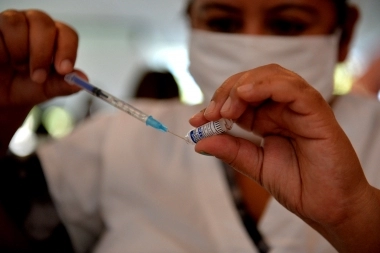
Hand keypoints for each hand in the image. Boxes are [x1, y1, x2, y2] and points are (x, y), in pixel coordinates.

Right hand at [0, 9, 84, 155]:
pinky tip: (3, 61)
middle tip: (38, 77)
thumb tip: (83, 81)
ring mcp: (12, 22)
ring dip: (19, 52)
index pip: (67, 34)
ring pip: (17, 25)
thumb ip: (64, 84)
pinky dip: (2, 51)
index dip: (67, 50)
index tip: (64, 70)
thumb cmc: (26, 86)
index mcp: (55, 37)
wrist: (1, 95)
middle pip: (44, 24)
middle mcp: (35, 24)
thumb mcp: (47, 89)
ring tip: (17, 67)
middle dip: (42, 53)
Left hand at [189, 64, 379, 251]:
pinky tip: (245, 95)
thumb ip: (230, 150)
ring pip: (271, 76)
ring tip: (226, 110)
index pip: (239, 98)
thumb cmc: (298, 185)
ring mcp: (300, 107)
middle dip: (226, 92)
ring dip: (242, 86)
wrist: (328, 207)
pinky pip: (291, 88)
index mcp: (268, 119)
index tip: (197, 119)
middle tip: (211, 113)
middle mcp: (283, 108)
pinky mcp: (316, 110)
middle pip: (252, 80)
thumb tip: (199, 141)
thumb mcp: (255, 165)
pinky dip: (266, 85)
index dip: (216, 103)